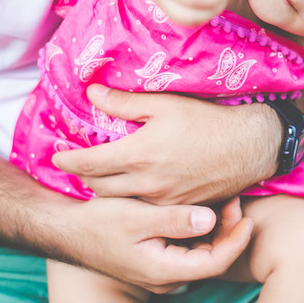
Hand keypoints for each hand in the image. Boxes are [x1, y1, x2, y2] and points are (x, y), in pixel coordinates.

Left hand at [52, 86, 279, 204]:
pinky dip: (130, 197)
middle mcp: (146, 183)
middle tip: (80, 163)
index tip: (56, 156)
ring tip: (102, 175)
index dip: (67, 160)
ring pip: (118, 201)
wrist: (248, 148)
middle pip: (97, 188)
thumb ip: (125, 102)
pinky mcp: (176, 208)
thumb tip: (92, 94)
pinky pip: (142, 206)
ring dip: (105, 189)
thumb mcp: (166, 103)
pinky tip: (133, 185)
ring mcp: (161, 200)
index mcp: (139, 154)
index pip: (88, 163)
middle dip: (83, 176)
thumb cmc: (208, 120)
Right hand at [66, 194, 252, 292]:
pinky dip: (200, 230)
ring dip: (216, 230)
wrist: (68, 230)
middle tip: (236, 200)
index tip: (248, 218)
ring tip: (225, 200)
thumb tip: (210, 219)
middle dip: (229, 231)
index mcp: (163, 270)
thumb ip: (173, 219)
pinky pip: (189, 248)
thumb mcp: (136, 217)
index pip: (214, 263)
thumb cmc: (99, 221)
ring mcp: (162, 270)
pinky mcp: (158, 258)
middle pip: (211, 258)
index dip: (236, 242)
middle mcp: (166, 276)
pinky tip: (204, 206)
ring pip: (201, 253)